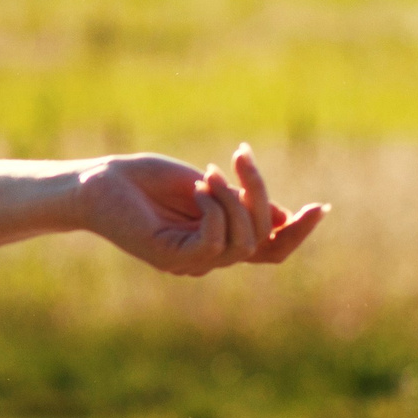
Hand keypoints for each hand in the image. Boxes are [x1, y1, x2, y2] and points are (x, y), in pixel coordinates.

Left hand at [75, 143, 326, 276]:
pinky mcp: (171, 258)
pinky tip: (196, 189)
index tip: (321, 206)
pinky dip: (214, 210)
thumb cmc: (143, 180)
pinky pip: (215, 242)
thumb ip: (239, 204)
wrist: (95, 182)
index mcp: (218, 240)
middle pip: (264, 241)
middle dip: (261, 195)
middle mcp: (207, 257)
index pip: (270, 249)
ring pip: (243, 242)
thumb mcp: (203, 185)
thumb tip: (283, 217)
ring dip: (234, 200)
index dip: (298, 233)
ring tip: (209, 172)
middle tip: (241, 156)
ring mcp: (189, 262)